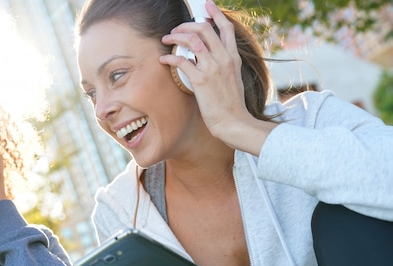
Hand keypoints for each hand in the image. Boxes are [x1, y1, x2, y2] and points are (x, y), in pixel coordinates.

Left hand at [159, 0, 274, 154]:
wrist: (233, 122)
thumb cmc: (231, 106)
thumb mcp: (233, 80)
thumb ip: (224, 66)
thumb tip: (207, 59)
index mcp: (233, 58)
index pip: (226, 28)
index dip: (216, 14)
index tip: (206, 6)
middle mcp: (224, 59)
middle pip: (205, 29)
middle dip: (187, 24)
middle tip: (176, 29)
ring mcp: (213, 68)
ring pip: (192, 40)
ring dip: (176, 37)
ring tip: (166, 39)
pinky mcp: (201, 80)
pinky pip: (182, 61)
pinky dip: (170, 58)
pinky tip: (163, 60)